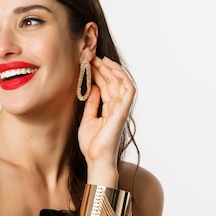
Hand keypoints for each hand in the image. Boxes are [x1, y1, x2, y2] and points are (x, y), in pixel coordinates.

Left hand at [78, 57, 135, 176]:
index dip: (97, 73)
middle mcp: (116, 106)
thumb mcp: (87, 119)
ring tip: (100, 59)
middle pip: (112, 81)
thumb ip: (91, 104)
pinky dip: (122, 77)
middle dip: (102, 68)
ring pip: (121, 82)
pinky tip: (111, 68)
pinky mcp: (123, 110)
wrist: (96, 159)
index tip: (87, 63)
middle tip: (90, 56)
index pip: (105, 86)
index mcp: (108, 109)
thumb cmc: (91, 144)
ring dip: (111, 69)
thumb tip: (92, 88)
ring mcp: (121, 108)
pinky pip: (128, 89)